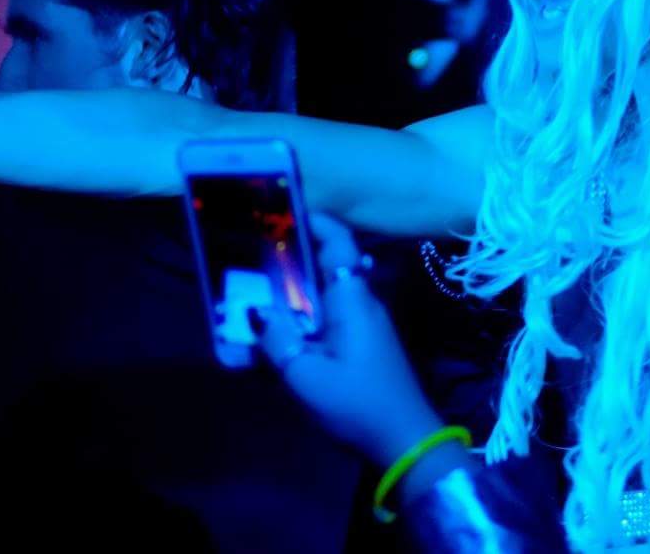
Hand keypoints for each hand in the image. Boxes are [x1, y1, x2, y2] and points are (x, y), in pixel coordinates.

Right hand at [257, 213, 445, 467]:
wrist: (404, 441)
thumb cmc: (359, 404)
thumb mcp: (309, 377)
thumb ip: (281, 341)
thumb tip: (259, 312)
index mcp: (352, 300)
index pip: (338, 243)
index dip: (314, 221)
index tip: (280, 209)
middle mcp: (358, 304)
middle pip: (322, 267)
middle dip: (286, 259)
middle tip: (245, 253)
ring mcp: (359, 326)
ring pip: (319, 296)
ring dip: (287, 295)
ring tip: (246, 292)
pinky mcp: (356, 347)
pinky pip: (322, 322)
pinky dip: (297, 322)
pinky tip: (268, 335)